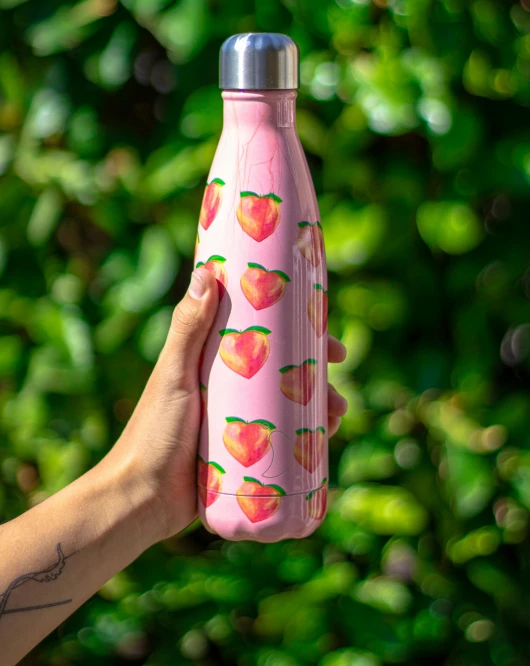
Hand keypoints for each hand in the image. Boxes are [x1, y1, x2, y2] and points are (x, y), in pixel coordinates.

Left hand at [101, 267, 347, 543]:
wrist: (141, 499)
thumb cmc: (152, 433)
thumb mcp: (174, 376)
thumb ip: (188, 329)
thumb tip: (206, 272)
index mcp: (212, 362)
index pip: (262, 336)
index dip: (295, 328)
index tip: (322, 326)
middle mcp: (228, 388)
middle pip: (283, 370)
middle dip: (317, 369)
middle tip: (339, 371)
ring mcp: (238, 422)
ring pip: (289, 406)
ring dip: (319, 404)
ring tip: (340, 415)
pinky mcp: (244, 456)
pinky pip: (283, 441)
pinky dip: (307, 437)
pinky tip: (327, 440)